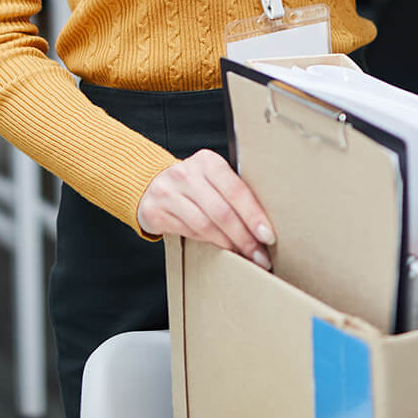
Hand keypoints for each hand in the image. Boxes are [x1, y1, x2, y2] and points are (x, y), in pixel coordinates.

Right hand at [137, 149, 276, 267]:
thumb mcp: (212, 178)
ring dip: (228, 245)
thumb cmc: (193, 184)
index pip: (236, 190)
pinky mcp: (156, 212)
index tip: (267, 236)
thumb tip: (265, 224)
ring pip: (205, 225)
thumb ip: (233, 193)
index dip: (254, 215)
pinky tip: (221, 251)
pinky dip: (209, 244)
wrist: (150, 184)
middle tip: (260, 255)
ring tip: (245, 256)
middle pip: (222, 211)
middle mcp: (186, 174)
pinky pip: (188, 233)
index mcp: (207, 161)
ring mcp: (168, 192)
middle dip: (244, 237)